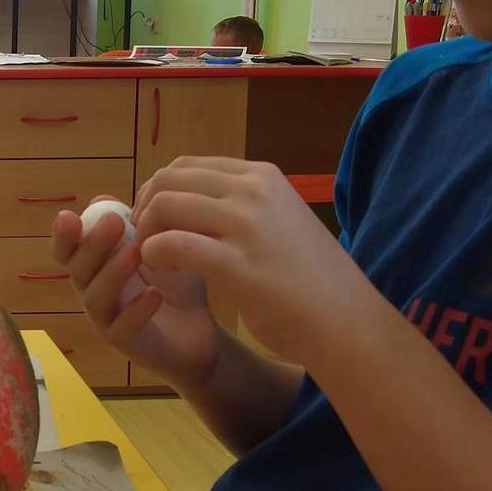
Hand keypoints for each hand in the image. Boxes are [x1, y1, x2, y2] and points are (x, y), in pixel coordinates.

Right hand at [49, 201, 222, 386]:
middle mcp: (92, 291)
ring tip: (135, 253)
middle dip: (92, 244)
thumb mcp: (158, 245)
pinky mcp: (126, 344)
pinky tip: (154, 295)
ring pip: (96, 298)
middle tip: (114, 221)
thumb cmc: (173, 283)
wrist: (199, 331)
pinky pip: (122, 328)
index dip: (63, 235)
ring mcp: (107, 319)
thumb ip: (133, 223)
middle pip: (78, 269)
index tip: (68, 215)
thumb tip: (102, 199)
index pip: (67, 250)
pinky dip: (136, 310)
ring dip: (112, 273)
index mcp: (94, 265)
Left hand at [133, 158, 380, 369]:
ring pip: (165, 205)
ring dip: (147, 232)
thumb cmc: (309, 282)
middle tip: (145, 241)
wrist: (346, 324)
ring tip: (154, 259)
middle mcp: (254, 190)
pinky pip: (172, 245)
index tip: (155, 223)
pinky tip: (161, 272)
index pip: (187, 166)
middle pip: (169, 180)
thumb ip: (240, 207)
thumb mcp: (278, 222)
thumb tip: (188, 202)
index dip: (158, 192)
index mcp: (262, 177)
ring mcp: (247, 224)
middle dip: (145, 208)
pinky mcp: (238, 263)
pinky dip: (154, 255)